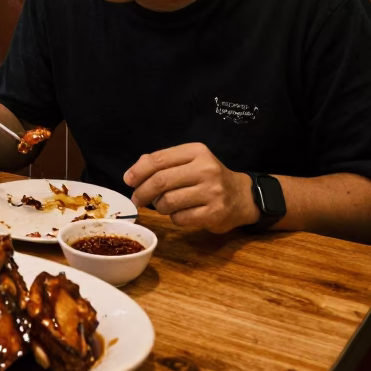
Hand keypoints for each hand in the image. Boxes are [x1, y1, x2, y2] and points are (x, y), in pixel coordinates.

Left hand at [124, 143, 259, 234]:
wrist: (242, 197)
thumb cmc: (209, 178)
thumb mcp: (190, 162)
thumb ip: (163, 163)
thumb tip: (132, 173)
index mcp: (196, 151)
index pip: (159, 159)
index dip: (139, 171)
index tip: (128, 180)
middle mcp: (205, 169)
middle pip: (160, 181)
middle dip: (143, 192)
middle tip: (137, 199)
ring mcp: (212, 191)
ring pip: (168, 202)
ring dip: (160, 207)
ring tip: (165, 206)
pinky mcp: (214, 213)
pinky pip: (180, 218)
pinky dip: (174, 218)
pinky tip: (181, 214)